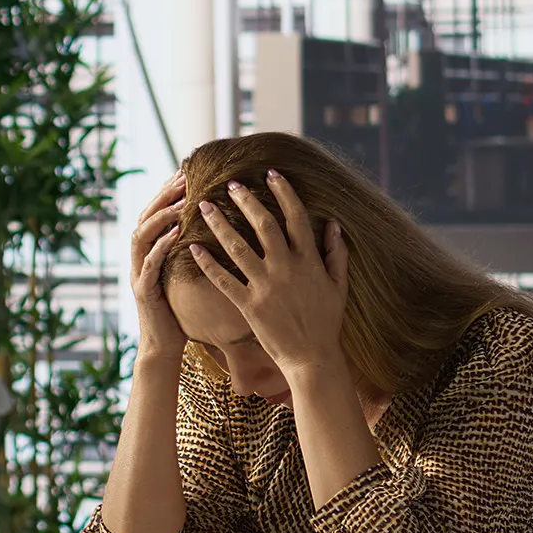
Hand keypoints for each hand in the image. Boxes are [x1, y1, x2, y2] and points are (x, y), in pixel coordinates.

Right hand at [130, 172, 188, 360]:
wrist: (163, 345)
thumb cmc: (180, 309)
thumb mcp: (185, 273)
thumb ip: (191, 249)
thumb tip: (215, 225)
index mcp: (150, 251)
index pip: (155, 212)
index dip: (167, 191)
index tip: (185, 172)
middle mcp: (140, 257)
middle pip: (145, 216)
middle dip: (163, 194)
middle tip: (183, 177)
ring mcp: (138, 272)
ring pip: (142, 235)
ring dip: (161, 215)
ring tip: (181, 200)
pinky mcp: (143, 290)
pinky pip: (150, 262)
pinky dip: (161, 245)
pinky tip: (176, 232)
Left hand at [189, 170, 348, 377]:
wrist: (312, 358)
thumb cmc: (327, 322)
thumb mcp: (339, 285)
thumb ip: (336, 253)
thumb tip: (334, 224)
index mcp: (309, 260)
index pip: (296, 216)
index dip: (283, 192)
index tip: (271, 173)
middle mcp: (286, 268)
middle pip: (264, 224)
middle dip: (246, 200)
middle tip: (231, 183)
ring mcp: (266, 286)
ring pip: (238, 247)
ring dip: (219, 224)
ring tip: (203, 206)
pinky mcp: (249, 305)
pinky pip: (223, 280)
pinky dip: (207, 263)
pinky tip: (193, 247)